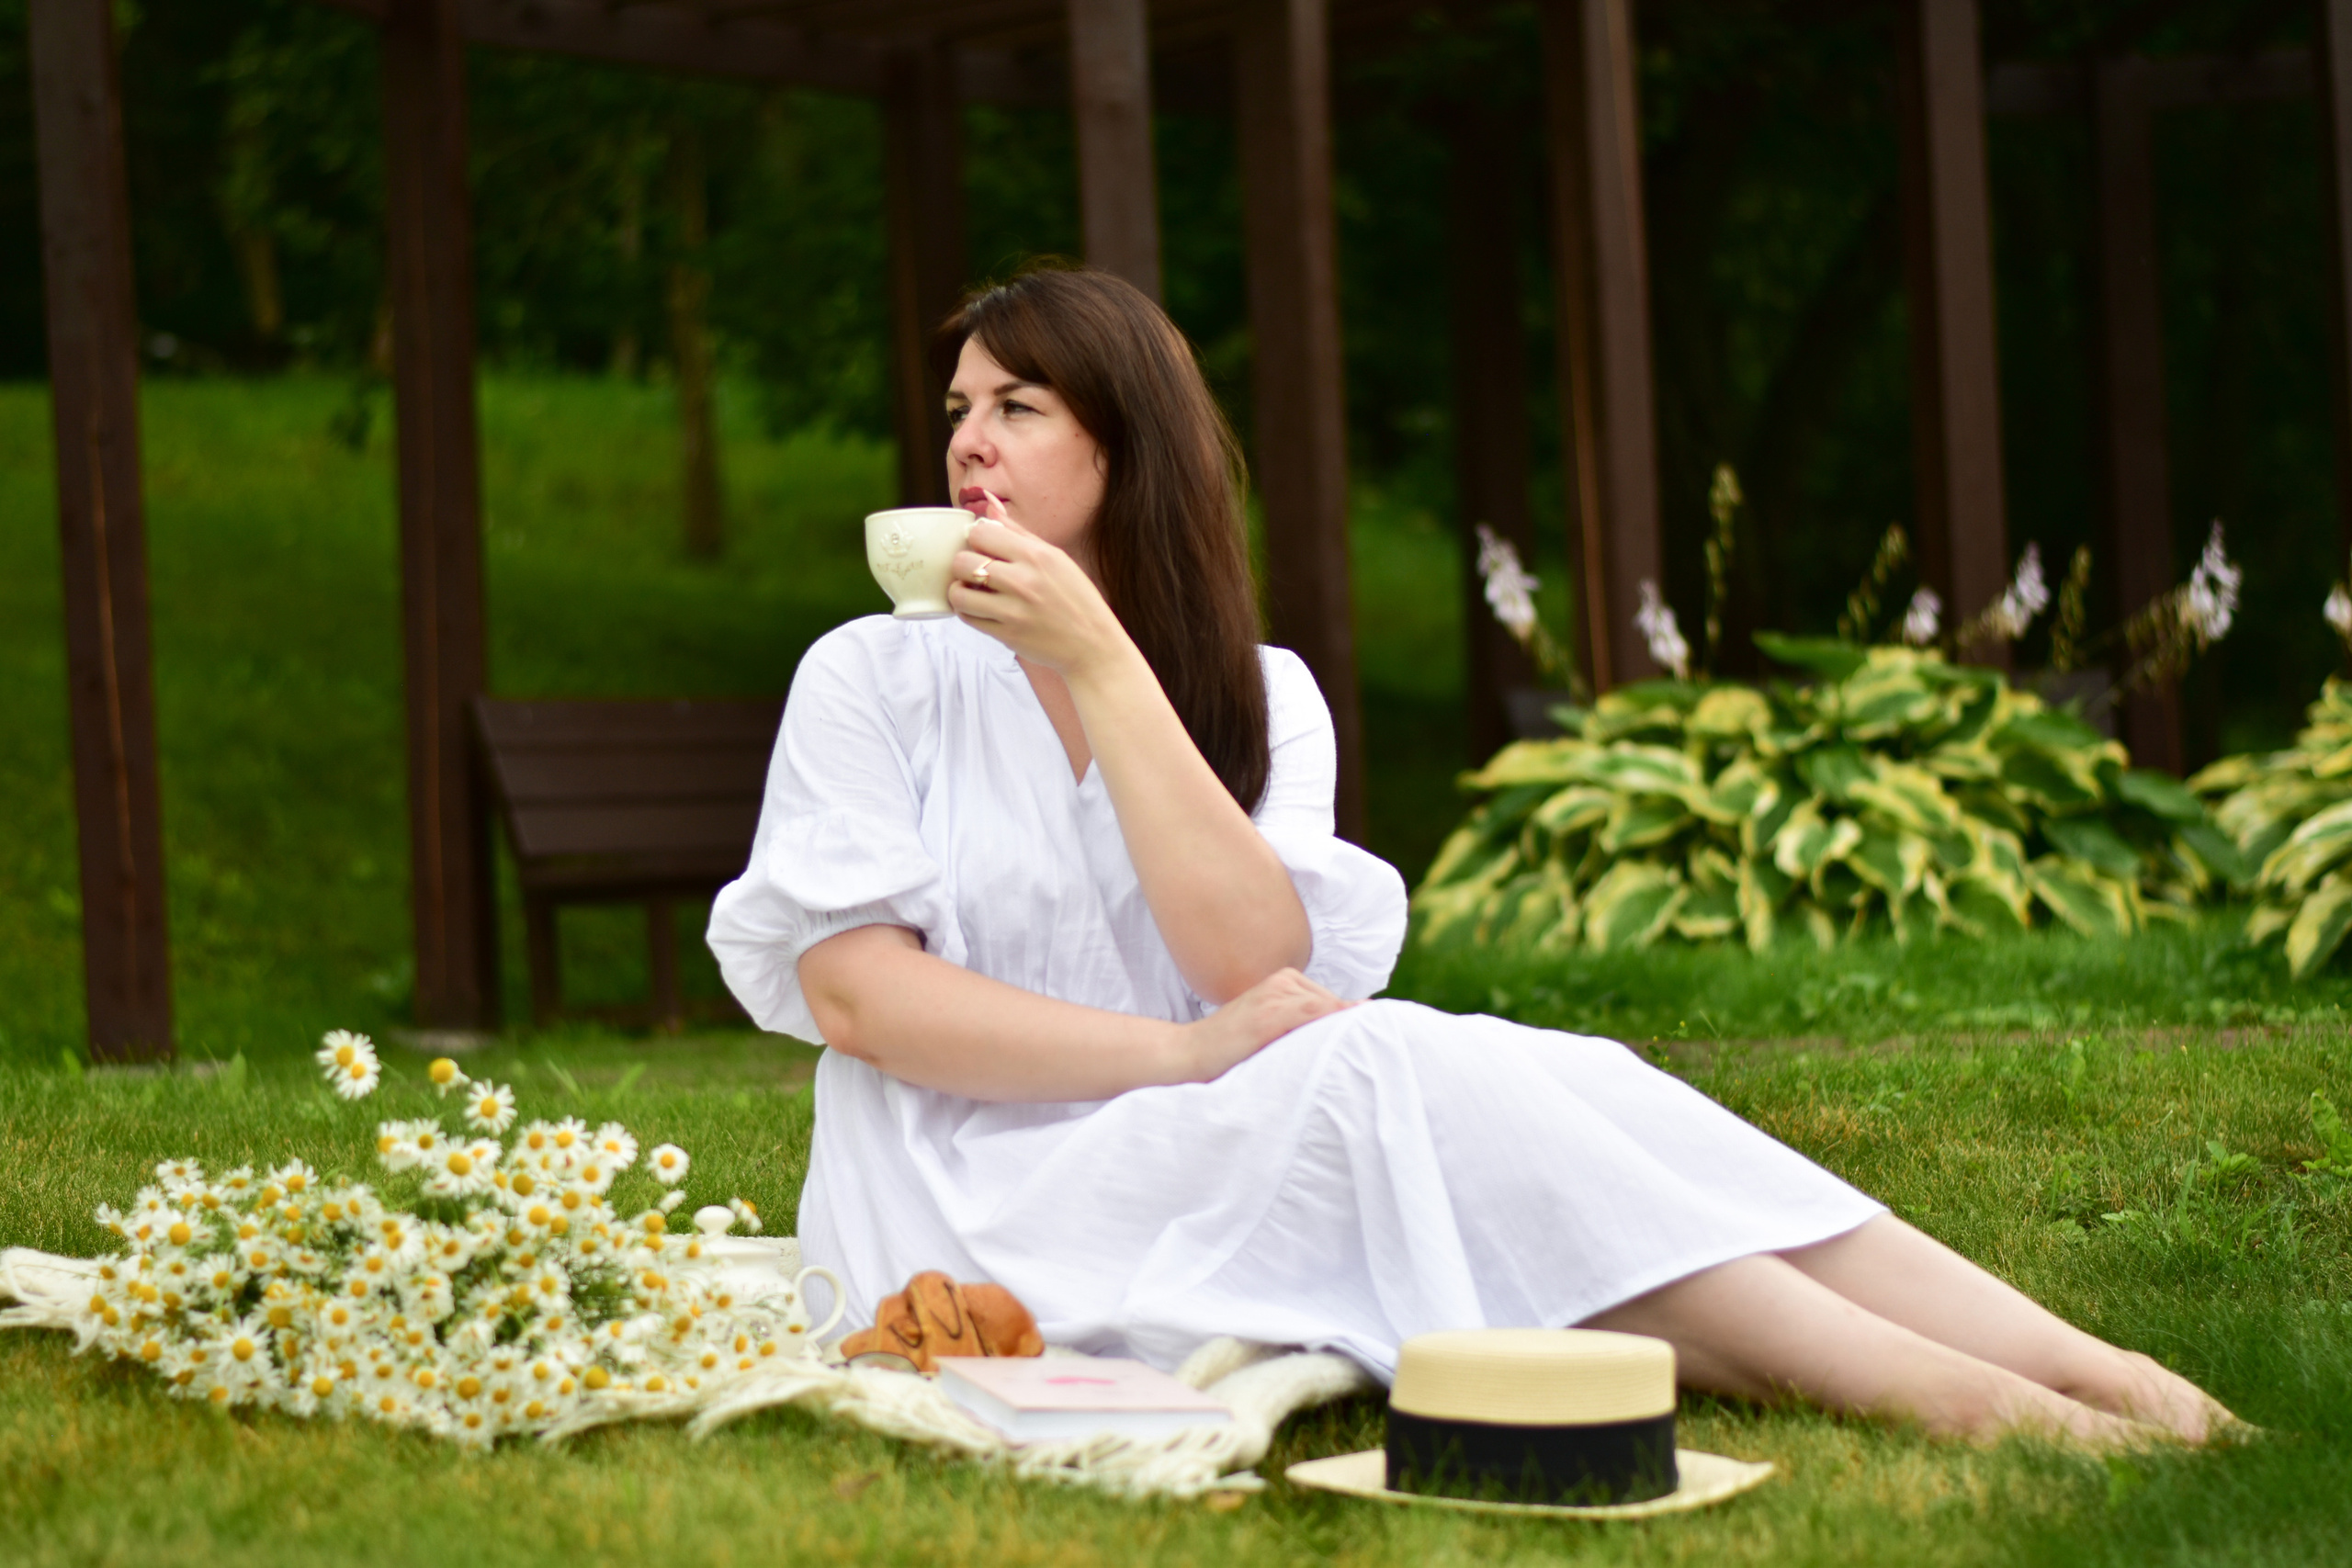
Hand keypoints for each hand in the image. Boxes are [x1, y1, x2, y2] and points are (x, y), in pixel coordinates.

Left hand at [945, 493, 1132, 676]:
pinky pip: (968, 618)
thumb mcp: (1055, 557)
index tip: (984, 548)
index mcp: (1036, 555)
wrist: (1093, 645)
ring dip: (960, 591)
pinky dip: (968, 612)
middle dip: (963, 565)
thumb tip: (988, 504)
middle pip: (963, 561)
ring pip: (959, 593)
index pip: (980, 533)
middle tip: (975, 571)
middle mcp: (1023, 581)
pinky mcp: (1006, 635)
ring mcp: (1013, 610)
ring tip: (973, 591)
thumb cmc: (1075, 598)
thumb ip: (1018, 532)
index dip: (976, 539)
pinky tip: (980, 608)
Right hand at [1174, 967, 1353, 1082]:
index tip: (1367, 1043)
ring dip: (1340, 1031)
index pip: (1333, 1002)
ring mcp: (1274, 995)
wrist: (1190, 1054)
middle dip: (1346, 1029)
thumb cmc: (1231, 1049)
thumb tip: (1351, 1027)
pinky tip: (1342, 1039)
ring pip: (1326, 1009)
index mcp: (1284, 981)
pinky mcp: (1268, 1014)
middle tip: (1356, 1055)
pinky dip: (1331, 1022)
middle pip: (1334, 1005)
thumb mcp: (1271, 1029)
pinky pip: (1312, 1013)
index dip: (1349, 1024)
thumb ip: (1301, 1024)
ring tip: (1347, 1058)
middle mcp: (1281, 981)